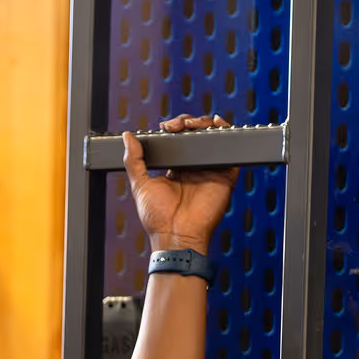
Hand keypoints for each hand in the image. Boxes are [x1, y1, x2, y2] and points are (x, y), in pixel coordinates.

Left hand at [123, 114, 239, 255]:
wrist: (175, 235)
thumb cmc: (157, 218)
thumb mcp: (140, 184)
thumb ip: (133, 160)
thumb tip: (128, 138)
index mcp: (177, 170)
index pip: (179, 140)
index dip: (175, 128)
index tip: (166, 126)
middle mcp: (195, 169)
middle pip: (197, 135)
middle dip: (188, 122)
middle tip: (178, 125)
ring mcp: (211, 171)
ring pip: (213, 139)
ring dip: (204, 124)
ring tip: (192, 124)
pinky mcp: (225, 177)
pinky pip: (231, 153)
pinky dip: (228, 135)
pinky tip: (218, 125)